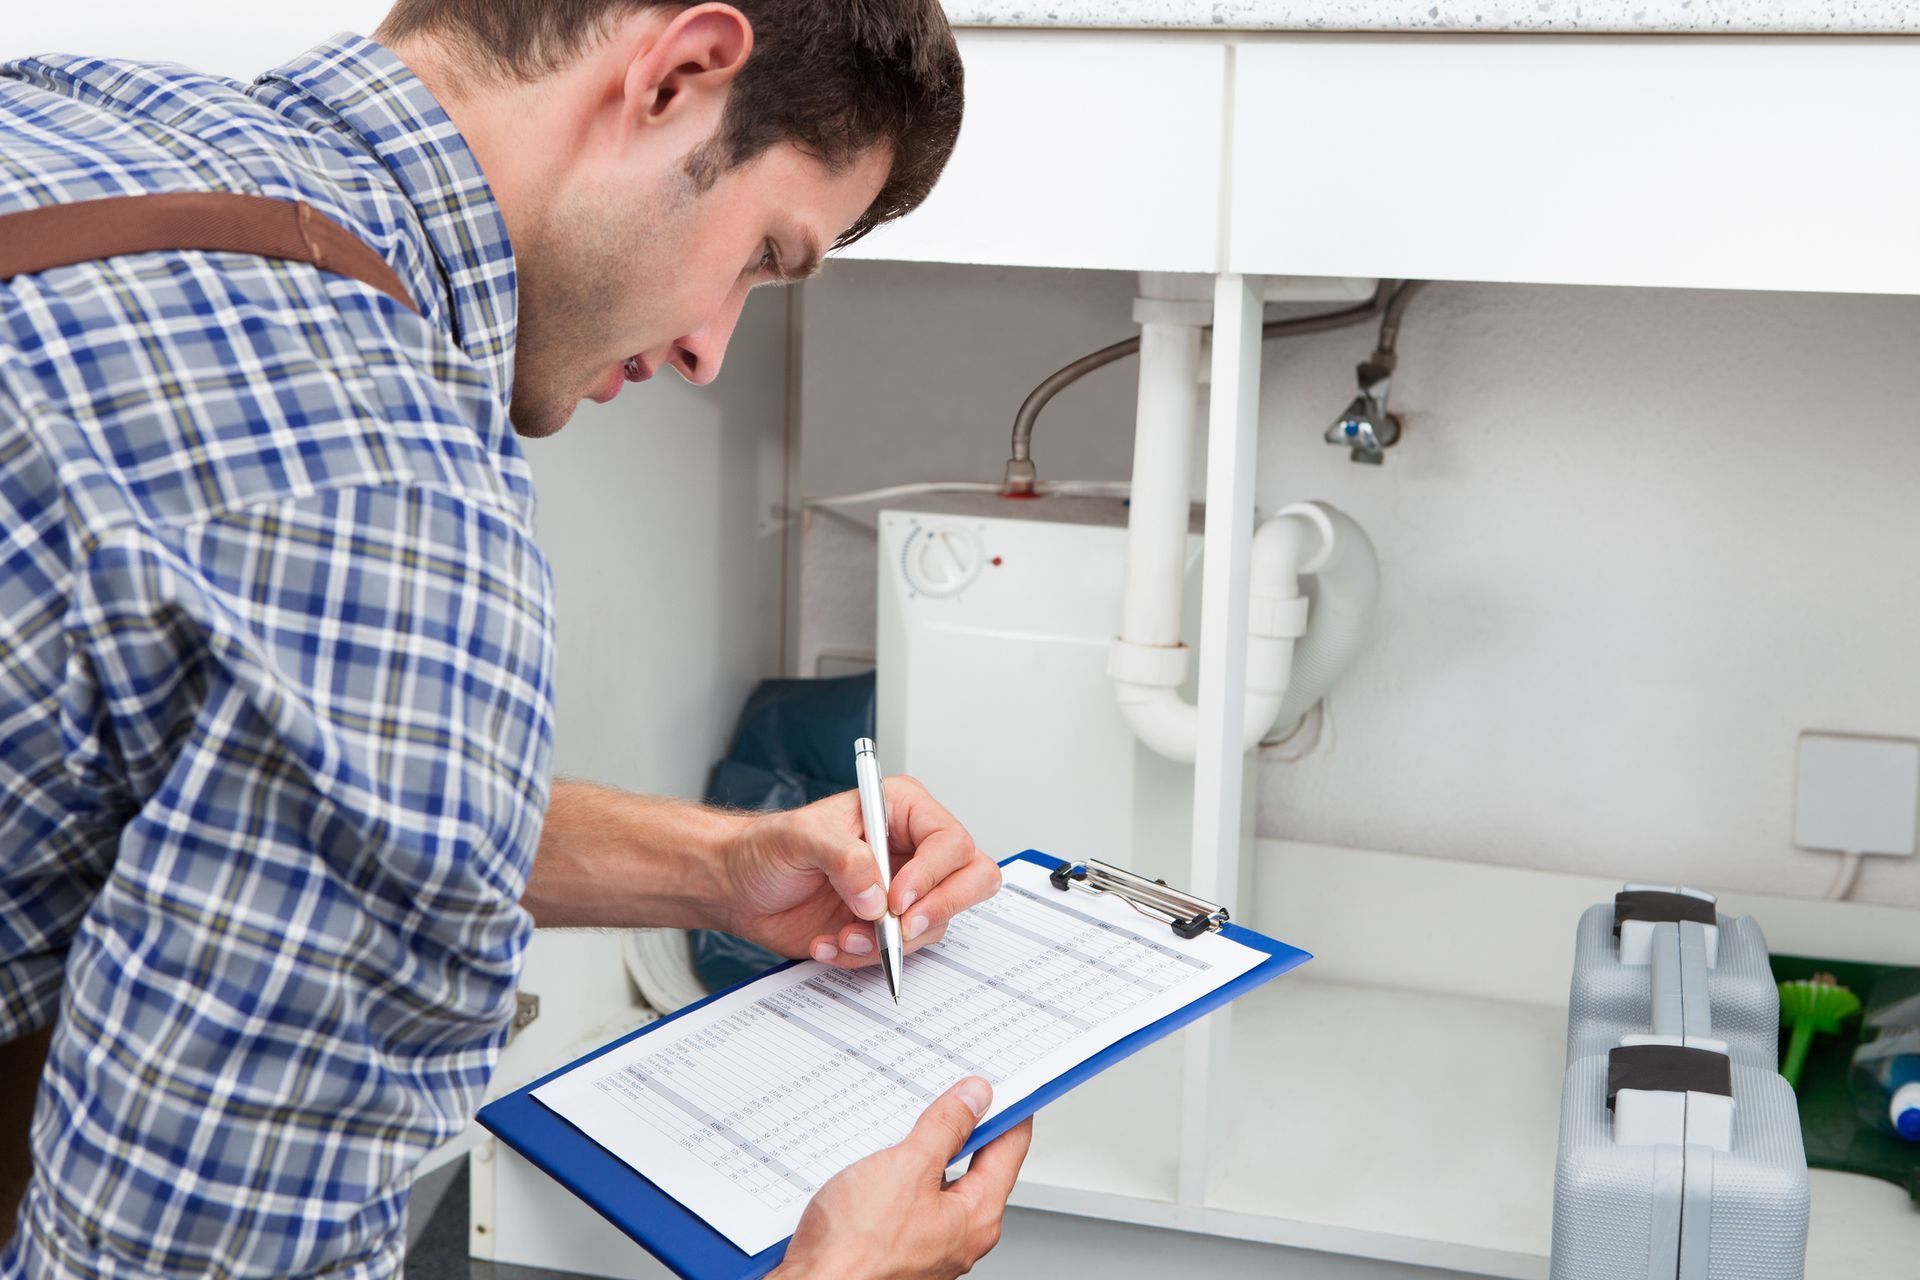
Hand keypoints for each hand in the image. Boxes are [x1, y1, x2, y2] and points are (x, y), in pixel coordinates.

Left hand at [721, 777, 1000, 965]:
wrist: (737, 889)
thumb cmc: (765, 848)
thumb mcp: (798, 837)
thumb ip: (842, 857)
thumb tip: (877, 894)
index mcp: (901, 810)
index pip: (949, 841)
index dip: (932, 873)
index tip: (897, 898)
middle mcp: (911, 850)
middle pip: (972, 878)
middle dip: (941, 907)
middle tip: (903, 927)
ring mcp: (903, 891)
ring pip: (936, 922)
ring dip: (890, 940)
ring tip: (842, 934)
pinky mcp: (887, 927)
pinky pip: (901, 951)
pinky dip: (866, 956)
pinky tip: (830, 942)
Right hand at [773, 1077, 1032, 1279]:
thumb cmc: (855, 1250)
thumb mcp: (907, 1167)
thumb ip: (946, 1128)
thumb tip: (975, 1099)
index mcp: (976, 1217)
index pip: (1010, 1148)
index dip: (1008, 1109)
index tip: (997, 1084)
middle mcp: (959, 1236)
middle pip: (976, 1166)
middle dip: (962, 1128)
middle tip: (947, 1094)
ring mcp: (928, 1245)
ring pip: (937, 1183)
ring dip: (923, 1152)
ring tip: (901, 1127)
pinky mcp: (897, 1247)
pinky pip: (909, 1201)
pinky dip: (899, 1176)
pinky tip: (875, 1165)